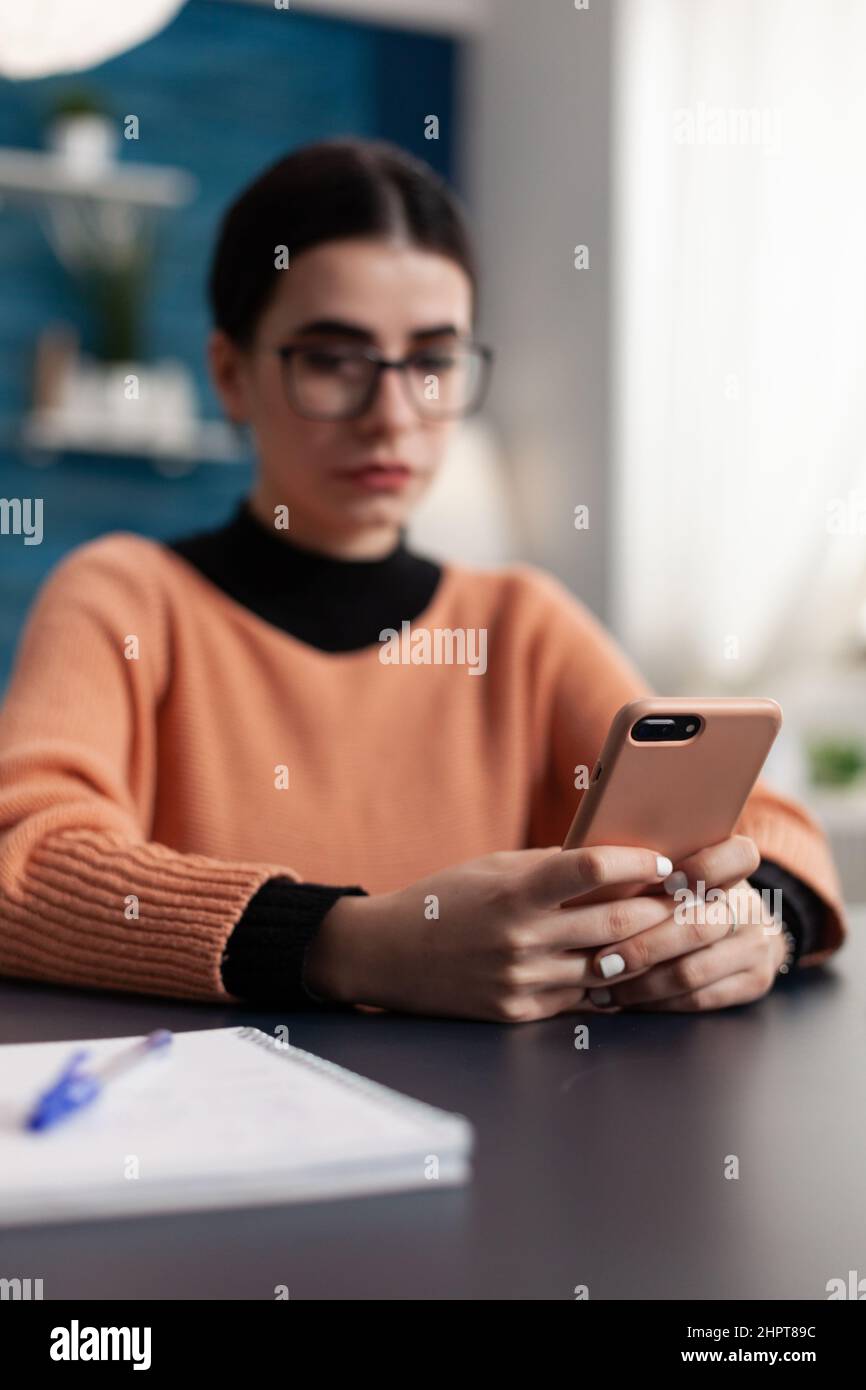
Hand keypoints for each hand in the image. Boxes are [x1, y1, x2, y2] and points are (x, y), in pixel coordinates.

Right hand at [303, 844, 675, 1022]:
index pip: (591, 868)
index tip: (662, 861)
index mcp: (514, 892)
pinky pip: (584, 999)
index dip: (636, 862)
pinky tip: (632, 968)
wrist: (388, 955)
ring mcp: (523, 981)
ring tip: (675, 934)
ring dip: (648, 950)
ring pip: (610, 968)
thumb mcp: (493, 868)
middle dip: (664, 910)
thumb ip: (551, 868)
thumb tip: (615, 860)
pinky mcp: (521, 1013)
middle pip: (616, 923)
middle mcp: (521, 939)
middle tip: (693, 899)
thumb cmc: (445, 900)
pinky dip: (612, 982)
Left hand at [582, 835, 788, 1011]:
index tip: (665, 879)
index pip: (739, 856)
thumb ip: (654, 869)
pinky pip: (698, 999)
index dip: (705, 867)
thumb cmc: (688, 893)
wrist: (744, 930)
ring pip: (692, 971)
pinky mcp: (755, 982)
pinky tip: (623, 999)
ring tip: (600, 985)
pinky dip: (655, 1002)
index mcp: (736, 868)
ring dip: (640, 984)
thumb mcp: (683, 870)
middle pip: (699, 928)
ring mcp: (756, 947)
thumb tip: (596, 868)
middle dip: (643, 947)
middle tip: (600, 961)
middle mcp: (751, 907)